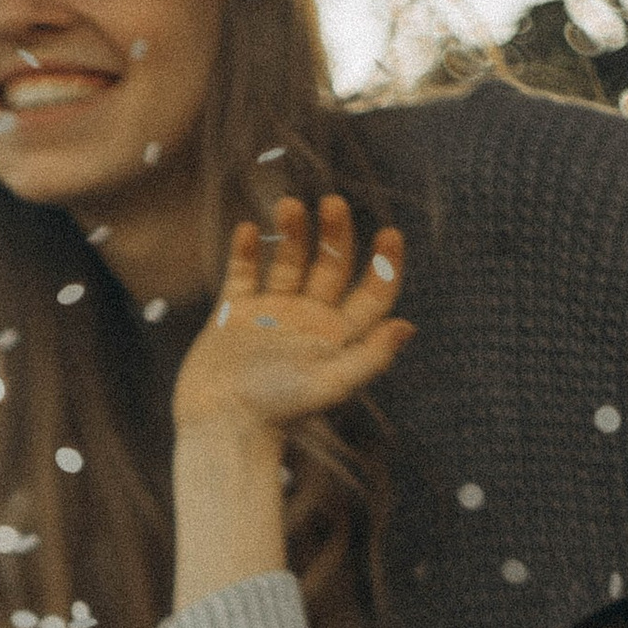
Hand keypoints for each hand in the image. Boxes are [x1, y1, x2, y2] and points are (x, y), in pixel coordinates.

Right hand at [170, 194, 412, 458]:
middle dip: (335, 233)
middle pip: (332, 264)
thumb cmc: (277, 411)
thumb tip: (407, 326)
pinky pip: (243, 272)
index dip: (385, 263)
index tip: (390, 233)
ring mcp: (272, 312)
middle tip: (333, 203)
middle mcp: (309, 319)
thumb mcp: (329, 384)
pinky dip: (245, 250)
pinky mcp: (234, 312)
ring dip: (292, 231)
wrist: (220, 425)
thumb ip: (370, 357)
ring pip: (289, 259)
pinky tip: (246, 230)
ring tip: (288, 206)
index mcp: (338, 336)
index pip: (372, 292)